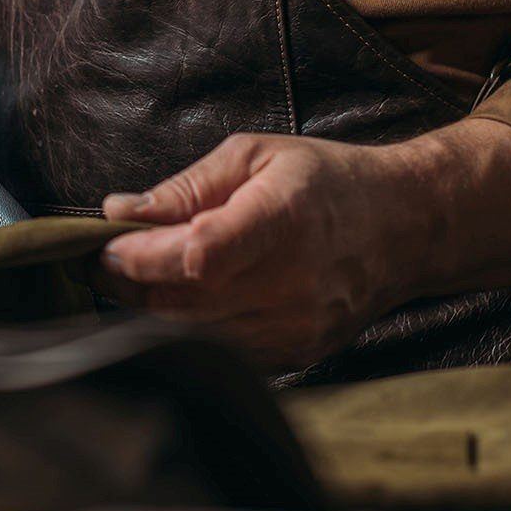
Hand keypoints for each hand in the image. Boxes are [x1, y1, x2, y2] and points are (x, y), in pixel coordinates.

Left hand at [92, 120, 510, 370]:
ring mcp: (295, 326)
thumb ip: (185, 187)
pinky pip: (219, 352)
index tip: (107, 245)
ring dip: (149, 312)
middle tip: (104, 261)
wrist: (406, 227)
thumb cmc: (324, 181)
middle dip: (128, 285)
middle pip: (182, 303)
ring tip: (137, 280)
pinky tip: (178, 303)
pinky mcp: (296, 355)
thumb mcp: (255, 156)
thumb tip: (118, 211)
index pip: (197, 255)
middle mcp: (291, 282)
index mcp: (282, 219)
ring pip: (192, 335)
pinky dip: (186, 331)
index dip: (140, 257)